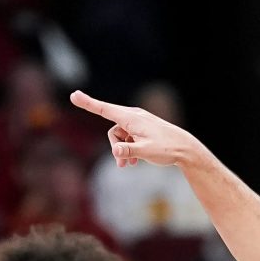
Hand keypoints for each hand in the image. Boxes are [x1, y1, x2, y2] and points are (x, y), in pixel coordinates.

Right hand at [70, 90, 201, 168]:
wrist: (185, 148)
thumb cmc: (167, 148)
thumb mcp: (146, 152)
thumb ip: (128, 151)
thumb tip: (116, 152)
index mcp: (131, 118)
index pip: (104, 109)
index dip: (88, 103)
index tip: (73, 95)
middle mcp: (133, 116)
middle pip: (113, 130)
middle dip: (115, 147)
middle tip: (122, 166)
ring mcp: (138, 122)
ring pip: (120, 136)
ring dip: (122, 150)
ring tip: (131, 164)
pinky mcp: (142, 128)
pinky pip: (128, 137)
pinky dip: (129, 147)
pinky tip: (136, 160)